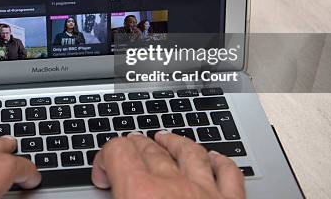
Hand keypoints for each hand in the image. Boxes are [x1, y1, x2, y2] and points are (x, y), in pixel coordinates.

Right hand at [92, 132, 243, 198]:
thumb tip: (102, 193)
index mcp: (139, 191)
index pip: (117, 152)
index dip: (104, 157)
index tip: (103, 174)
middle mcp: (172, 186)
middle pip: (149, 148)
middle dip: (134, 146)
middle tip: (126, 151)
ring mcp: (205, 192)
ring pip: (189, 151)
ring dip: (173, 142)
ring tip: (164, 138)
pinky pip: (228, 173)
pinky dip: (220, 161)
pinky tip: (215, 157)